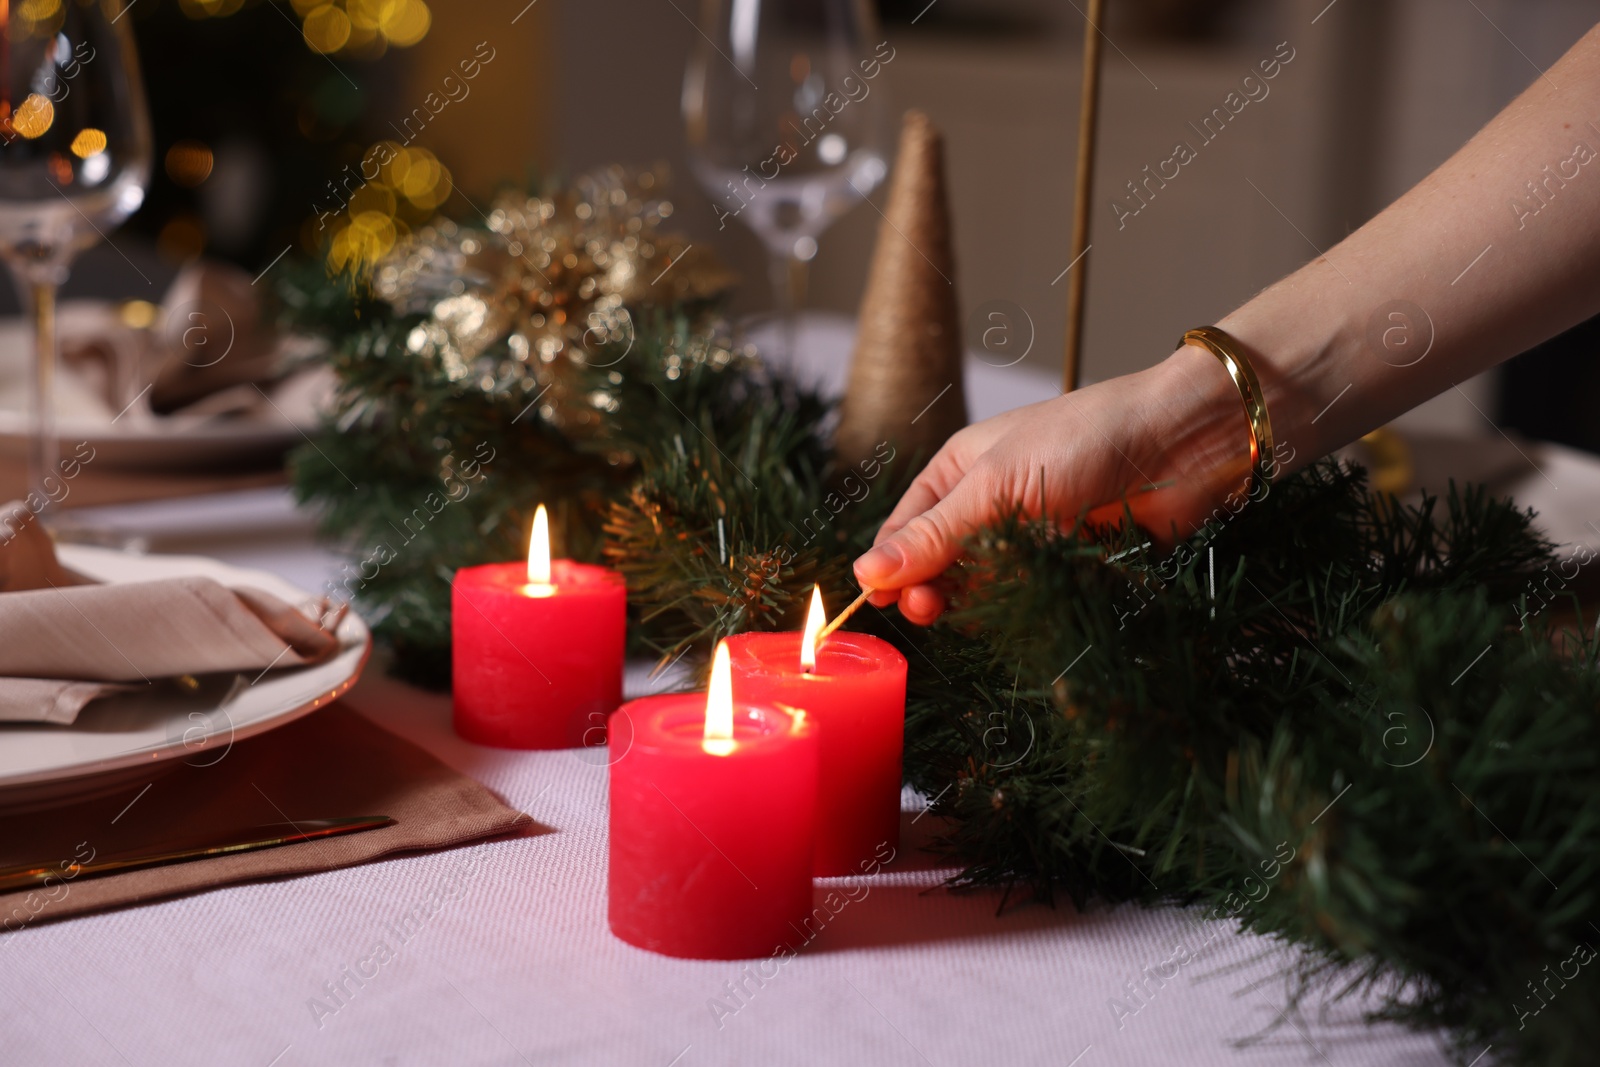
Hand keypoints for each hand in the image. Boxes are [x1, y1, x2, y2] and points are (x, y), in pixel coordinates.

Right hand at [852, 349, 1251, 623]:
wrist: (1183, 441)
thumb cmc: (1086, 438)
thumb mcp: (996, 483)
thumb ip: (935, 535)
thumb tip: (865, 573)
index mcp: (958, 473)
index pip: (903, 531)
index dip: (888, 567)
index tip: (881, 602)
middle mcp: (988, 507)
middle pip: (937, 568)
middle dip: (928, 589)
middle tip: (929, 607)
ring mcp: (1028, 539)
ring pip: (981, 590)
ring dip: (976, 600)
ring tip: (985, 594)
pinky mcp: (1066, 566)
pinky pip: (1026, 600)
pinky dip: (1020, 608)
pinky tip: (1025, 602)